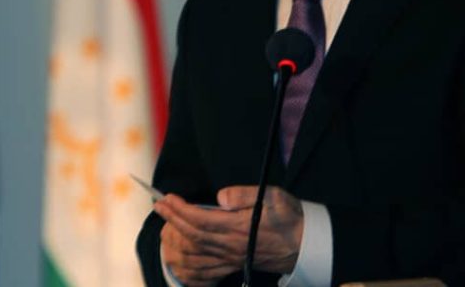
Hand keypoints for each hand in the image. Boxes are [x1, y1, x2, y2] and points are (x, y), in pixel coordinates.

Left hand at [154, 186, 303, 284]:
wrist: (305, 245)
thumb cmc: (289, 217)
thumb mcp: (273, 196)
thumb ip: (245, 195)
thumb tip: (220, 197)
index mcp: (239, 228)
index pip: (201, 220)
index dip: (180, 209)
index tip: (166, 198)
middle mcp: (232, 246)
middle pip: (193, 235)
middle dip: (172, 220)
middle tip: (158, 205)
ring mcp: (231, 258)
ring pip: (196, 253)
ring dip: (175, 239)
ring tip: (164, 224)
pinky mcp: (234, 264)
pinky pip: (205, 269)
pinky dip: (187, 263)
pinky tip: (177, 256)